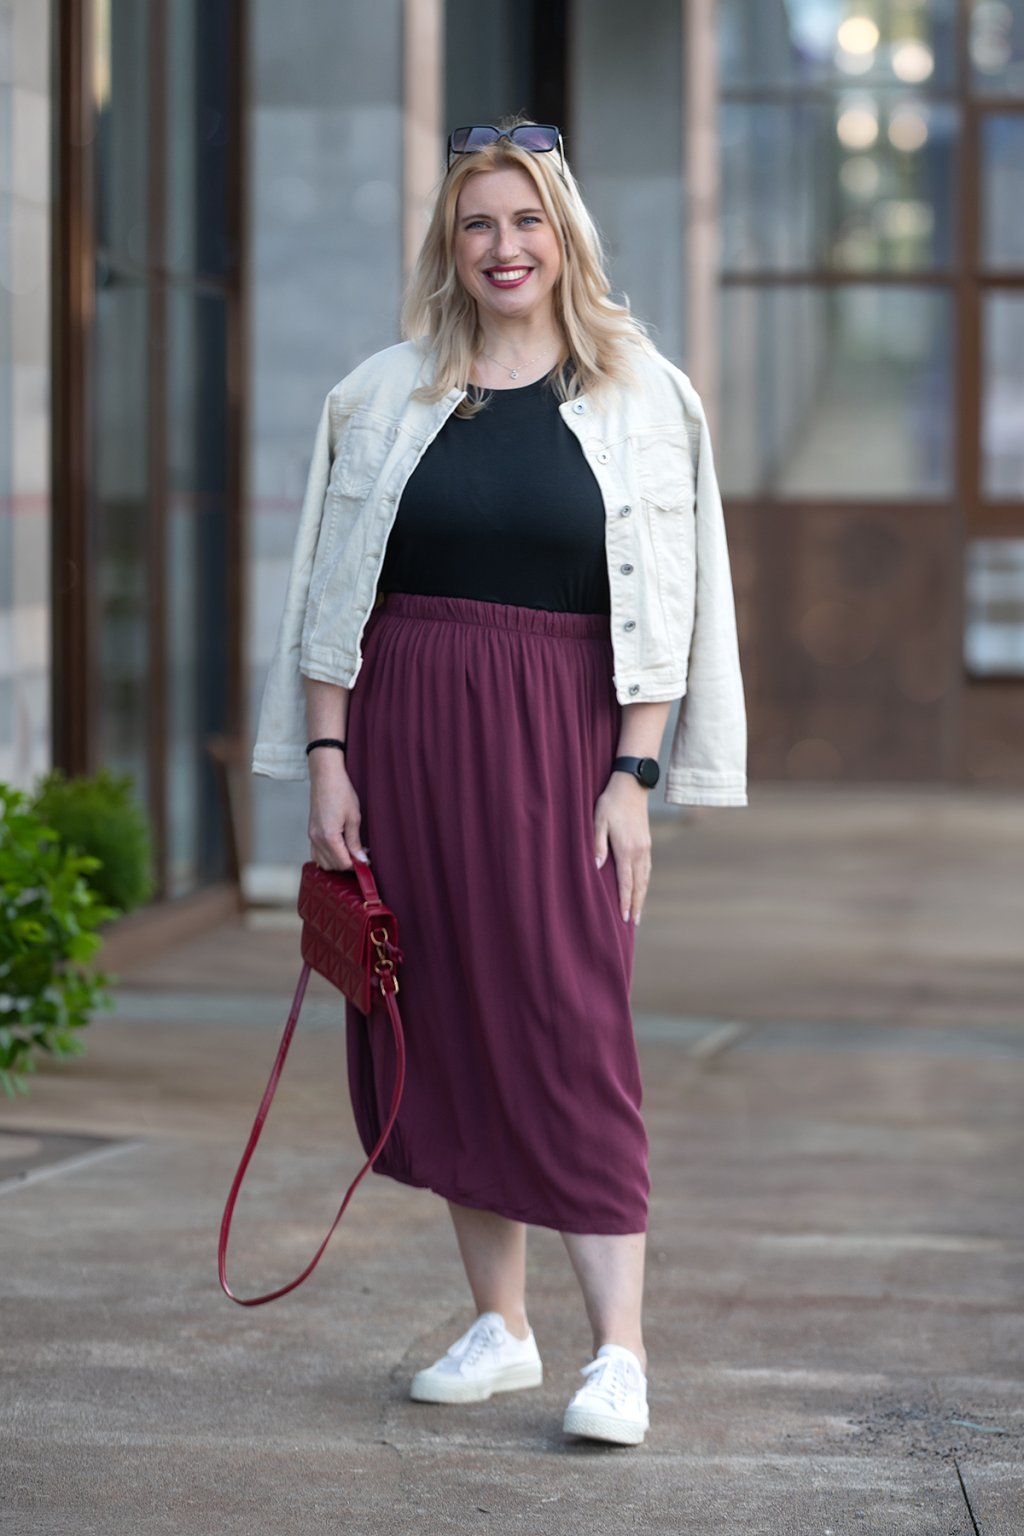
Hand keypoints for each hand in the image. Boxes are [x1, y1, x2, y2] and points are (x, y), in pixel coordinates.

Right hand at [307, 756, 369, 869]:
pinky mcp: (311, 832)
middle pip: (333, 865)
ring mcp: (312, 836)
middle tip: (362, 854)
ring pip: (323, 862)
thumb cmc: (340, 792)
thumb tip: (361, 859)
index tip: (367, 861)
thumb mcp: (354, 818)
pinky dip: (328, 856)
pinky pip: (316, 853)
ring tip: (351, 851)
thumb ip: (355, 842)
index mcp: (328, 836)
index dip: (356, 865)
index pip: (343, 863)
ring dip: (337, 862)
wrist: (325, 777)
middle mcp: (317, 839)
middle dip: (348, 864)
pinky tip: (340, 848)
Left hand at [593, 773, 651, 925]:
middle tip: (633, 924)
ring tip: (638, 912)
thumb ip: (597, 844)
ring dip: (642, 896)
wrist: (632, 786)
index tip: (624, 918)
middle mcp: (639, 851)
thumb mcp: (598, 821)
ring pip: (645, 878)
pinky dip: (644, 883)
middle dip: (636, 905)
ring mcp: (646, 848)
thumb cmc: (610, 802)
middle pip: (639, 885)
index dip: (625, 901)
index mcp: (626, 849)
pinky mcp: (647, 843)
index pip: (626, 882)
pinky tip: (641, 889)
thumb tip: (596, 866)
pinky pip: (647, 869)